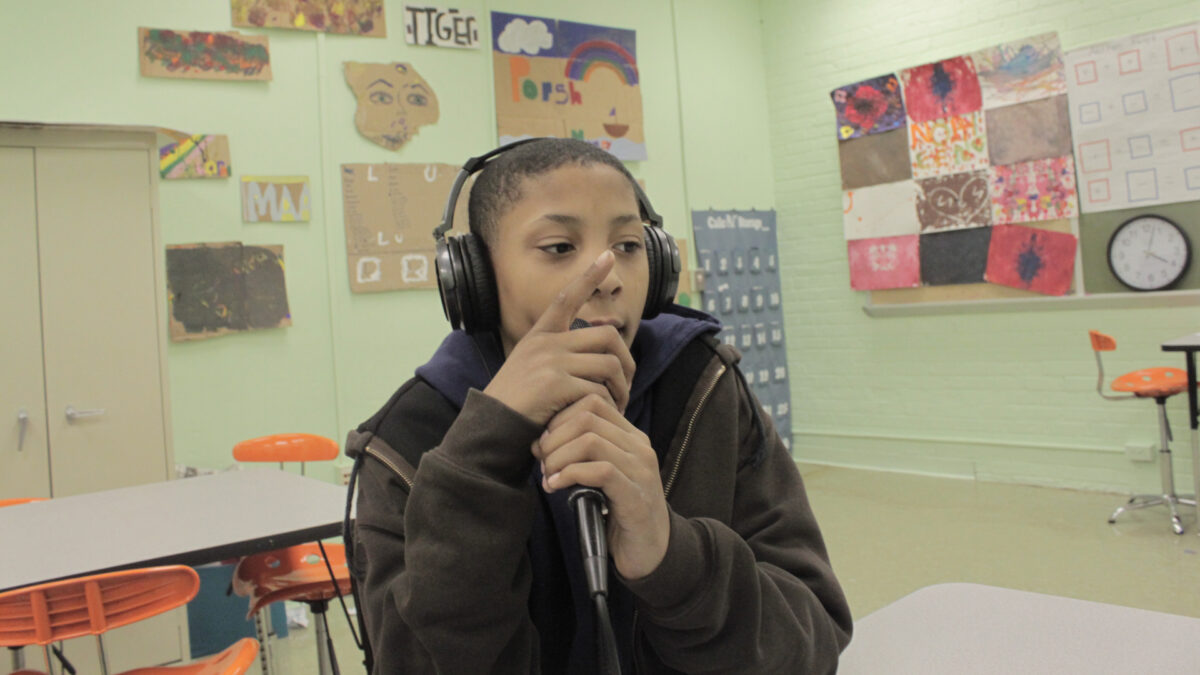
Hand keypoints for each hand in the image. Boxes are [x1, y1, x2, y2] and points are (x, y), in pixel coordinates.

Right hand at [483, 251, 636, 426]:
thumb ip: (559, 355)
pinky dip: (608, 405)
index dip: (589, 275)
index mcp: (540, 335)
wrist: (490, 428)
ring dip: (621, 387)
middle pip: (607, 336)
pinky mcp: (556, 384)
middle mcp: (546, 342)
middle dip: (626, 361)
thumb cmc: (516, 404)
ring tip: (619, 405)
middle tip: (626, 384)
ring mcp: (550, 361)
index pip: (567, 297)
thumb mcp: (532, 368)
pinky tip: (604, 416)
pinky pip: (599, 390)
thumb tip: (597, 346)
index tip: (608, 255)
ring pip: (609, 363)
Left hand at [534, 394, 669, 579]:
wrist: (651, 551)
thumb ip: (582, 453)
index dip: (560, 417)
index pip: (593, 402)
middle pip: (587, 417)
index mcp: (631, 436)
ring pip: (590, 441)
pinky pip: (600, 471)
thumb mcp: (601, 474)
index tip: (544, 441)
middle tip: (542, 460)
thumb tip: (541, 440)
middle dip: (555, 436)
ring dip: (559, 457)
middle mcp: (639, 447)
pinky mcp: (635, 496)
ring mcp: (640, 470)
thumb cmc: (619, 511)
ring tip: (548, 476)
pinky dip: (570, 475)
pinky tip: (556, 487)